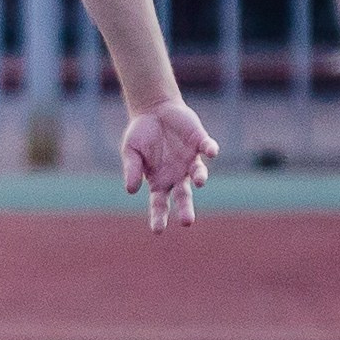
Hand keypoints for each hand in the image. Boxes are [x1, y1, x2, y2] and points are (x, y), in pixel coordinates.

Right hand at [121, 99, 218, 232]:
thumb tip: (131, 191)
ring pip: (198, 173)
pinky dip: (210, 149)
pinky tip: (210, 151)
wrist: (154, 109)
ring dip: (199, 177)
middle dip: (185, 208)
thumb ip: (131, 170)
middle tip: (186, 222)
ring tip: (198, 180)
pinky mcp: (200, 142)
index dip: (158, 217)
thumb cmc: (140, 134)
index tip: (157, 230)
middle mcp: (177, 174)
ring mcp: (190, 159)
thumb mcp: (130, 152)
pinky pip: (208, 147)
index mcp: (159, 180)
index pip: (159, 203)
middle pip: (183, 196)